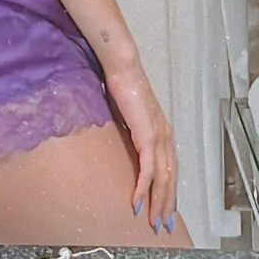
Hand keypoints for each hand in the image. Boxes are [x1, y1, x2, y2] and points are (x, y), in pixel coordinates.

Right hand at [104, 60, 178, 233]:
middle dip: (166, 203)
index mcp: (163, 131)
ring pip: (162, 178)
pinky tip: (137, 201)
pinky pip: (148, 170)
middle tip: (161, 224)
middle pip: (170, 177)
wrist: (123, 69)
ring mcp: (159, 136)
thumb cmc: (123, 86)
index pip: (170, 168)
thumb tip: (124, 143)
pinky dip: (143, 188)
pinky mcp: (148, 136)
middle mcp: (165, 136)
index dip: (169, 190)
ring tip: (151, 220)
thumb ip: (132, 130)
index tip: (164, 208)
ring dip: (157, 202)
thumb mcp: (130, 114)